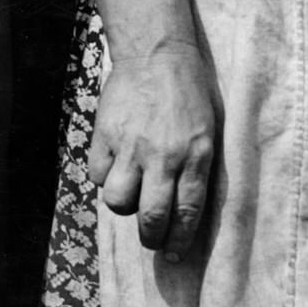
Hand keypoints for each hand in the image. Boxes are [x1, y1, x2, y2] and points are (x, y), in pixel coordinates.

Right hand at [88, 40, 218, 259]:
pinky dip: (106, 177)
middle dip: (151, 238)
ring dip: (125, 206)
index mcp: (195, 155)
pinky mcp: (105, 134)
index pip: (187, 213)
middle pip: (151, 218)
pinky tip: (115, 166)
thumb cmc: (189, 91)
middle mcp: (163, 155)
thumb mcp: (209, 129)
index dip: (179, 241)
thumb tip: (186, 209)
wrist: (156, 52)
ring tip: (132, 195)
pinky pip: (99, 175)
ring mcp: (130, 145)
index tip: (174, 254)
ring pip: (119, 202)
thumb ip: (199, 167)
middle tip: (151, 238)